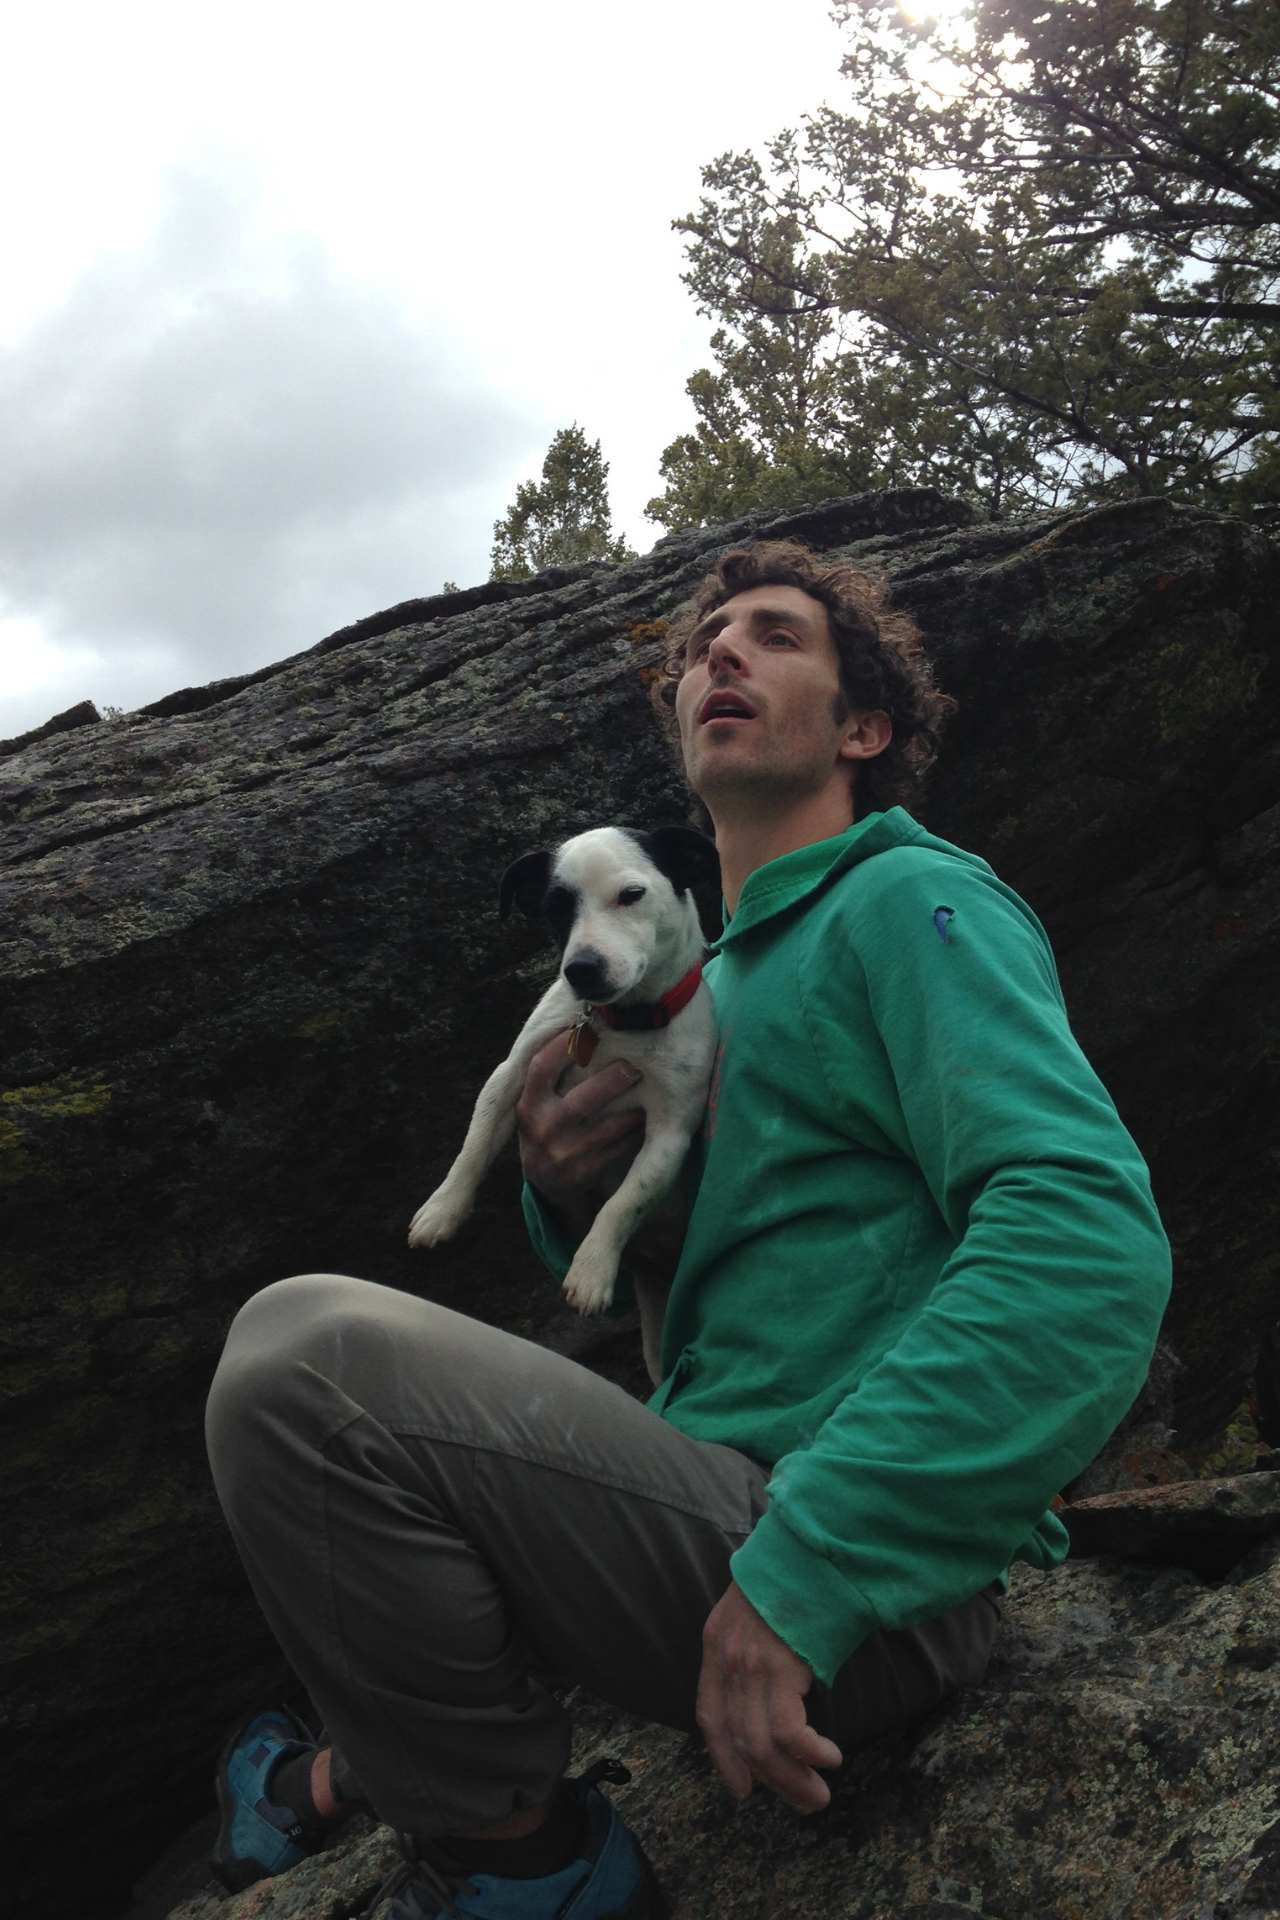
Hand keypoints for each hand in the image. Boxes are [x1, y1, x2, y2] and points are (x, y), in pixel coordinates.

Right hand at [516, 1032, 644, 1221]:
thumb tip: (586, 1023)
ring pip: (608, 1127)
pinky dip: (636, 1133)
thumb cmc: (548, 1125)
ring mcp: (562, 1155)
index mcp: (528, 1105)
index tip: (590, 1026)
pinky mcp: (583, 1174)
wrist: (546, 1181)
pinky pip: (619, 1149)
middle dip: (613, 1081)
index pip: (542, 1068)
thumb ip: (554, 1074)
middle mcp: (541, 1129)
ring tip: (650, 1090)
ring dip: (633, 1109)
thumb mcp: (538, 1102)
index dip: (565, 1046)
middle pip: (582, 1101)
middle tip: (635, 1064)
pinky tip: (647, 1118)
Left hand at [696, 1582, 842, 1812]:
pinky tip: (829, 1756)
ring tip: (819, 1794)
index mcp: (715, 1644)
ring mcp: (750, 1664)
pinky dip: (808, 1753)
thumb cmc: (795, 1576)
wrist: (812, 1544)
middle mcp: (726, 1658)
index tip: (742, 1788)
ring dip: (793, 1779)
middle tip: (802, 1801)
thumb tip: (776, 1694)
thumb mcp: (757, 1610)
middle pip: (737, 1739)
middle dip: (771, 1780)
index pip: (709, 1715)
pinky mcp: (778, 1667)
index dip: (722, 1757)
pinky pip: (787, 1731)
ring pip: (762, 1745)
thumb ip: (755, 1648)